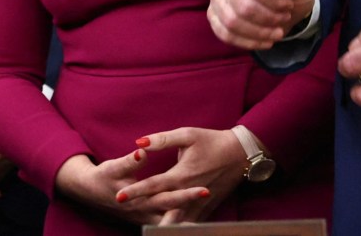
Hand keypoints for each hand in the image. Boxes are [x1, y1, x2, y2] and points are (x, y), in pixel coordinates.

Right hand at [55, 150, 209, 225]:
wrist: (88, 191)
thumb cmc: (102, 177)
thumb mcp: (113, 167)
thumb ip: (130, 161)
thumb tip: (142, 150)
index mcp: (139, 199)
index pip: (168, 196)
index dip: (187, 193)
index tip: (204, 188)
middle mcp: (145, 213)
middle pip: (176, 212)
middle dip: (195, 205)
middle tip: (213, 195)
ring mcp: (146, 218)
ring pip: (172, 222)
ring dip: (190, 219)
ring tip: (209, 212)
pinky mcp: (146, 219)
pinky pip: (167, 224)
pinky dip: (181, 223)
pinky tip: (195, 220)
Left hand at [116, 127, 245, 223]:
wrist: (241, 154)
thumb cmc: (212, 141)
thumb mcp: (187, 135)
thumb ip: (162, 139)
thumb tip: (139, 142)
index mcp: (182, 174)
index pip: (153, 185)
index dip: (135, 191)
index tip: (120, 196)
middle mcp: (189, 191)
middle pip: (162, 206)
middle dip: (142, 209)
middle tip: (123, 211)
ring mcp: (200, 202)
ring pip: (178, 219)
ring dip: (161, 224)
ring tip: (145, 228)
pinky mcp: (208, 206)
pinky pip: (192, 221)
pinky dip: (180, 227)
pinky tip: (168, 231)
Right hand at [208, 0, 315, 49]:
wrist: (282, 5)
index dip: (276, 2)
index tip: (288, 5)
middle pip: (243, 6)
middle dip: (268, 19)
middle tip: (284, 19)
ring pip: (231, 22)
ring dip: (259, 33)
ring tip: (276, 33)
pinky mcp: (212, 14)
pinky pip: (224, 34)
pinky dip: (247, 43)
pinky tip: (264, 42)